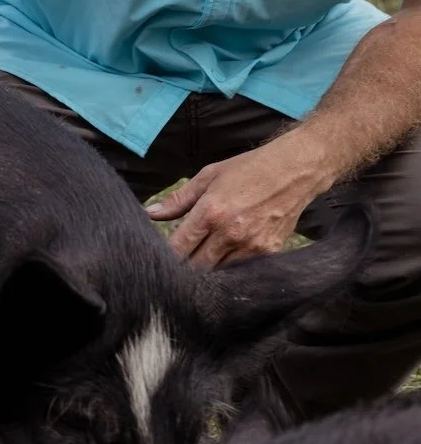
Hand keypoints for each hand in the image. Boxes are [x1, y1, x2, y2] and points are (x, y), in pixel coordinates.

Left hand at [146, 139, 326, 268]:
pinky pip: (241, 271)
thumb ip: (179, 199)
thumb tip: (150, 214)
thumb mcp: (208, 176)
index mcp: (211, 211)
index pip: (179, 247)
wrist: (292, 172)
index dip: (167, 256)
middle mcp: (229, 233)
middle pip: (197, 267)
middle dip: (184, 268)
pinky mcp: (268, 254)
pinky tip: (224, 261)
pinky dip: (230, 269)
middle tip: (177, 265)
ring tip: (199, 264)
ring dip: (207, 271)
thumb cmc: (247, 169)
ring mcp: (250, 246)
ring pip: (219, 273)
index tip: (160, 258)